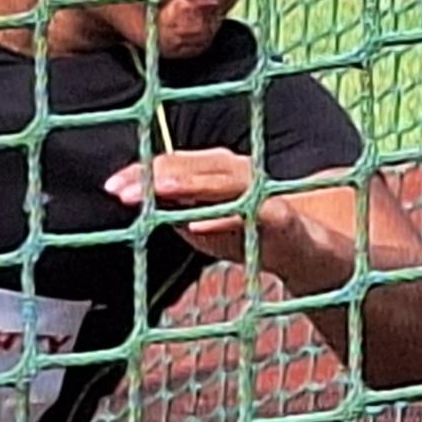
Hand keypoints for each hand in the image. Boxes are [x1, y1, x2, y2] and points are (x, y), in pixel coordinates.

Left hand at [104, 148, 304, 266]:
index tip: (110, 187)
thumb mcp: (202, 223)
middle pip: (190, 168)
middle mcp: (236, 172)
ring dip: (185, 184)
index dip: (140, 174)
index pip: (172, 166)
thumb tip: (133, 200)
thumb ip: (173, 209)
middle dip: (153, 177)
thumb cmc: (247, 233)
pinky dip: (222, 218)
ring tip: (156, 189)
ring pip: (219, 182)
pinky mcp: (280, 218)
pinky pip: (249, 215)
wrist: (311, 255)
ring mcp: (259, 192)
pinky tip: (196, 224)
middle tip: (119, 190)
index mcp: (215, 171)